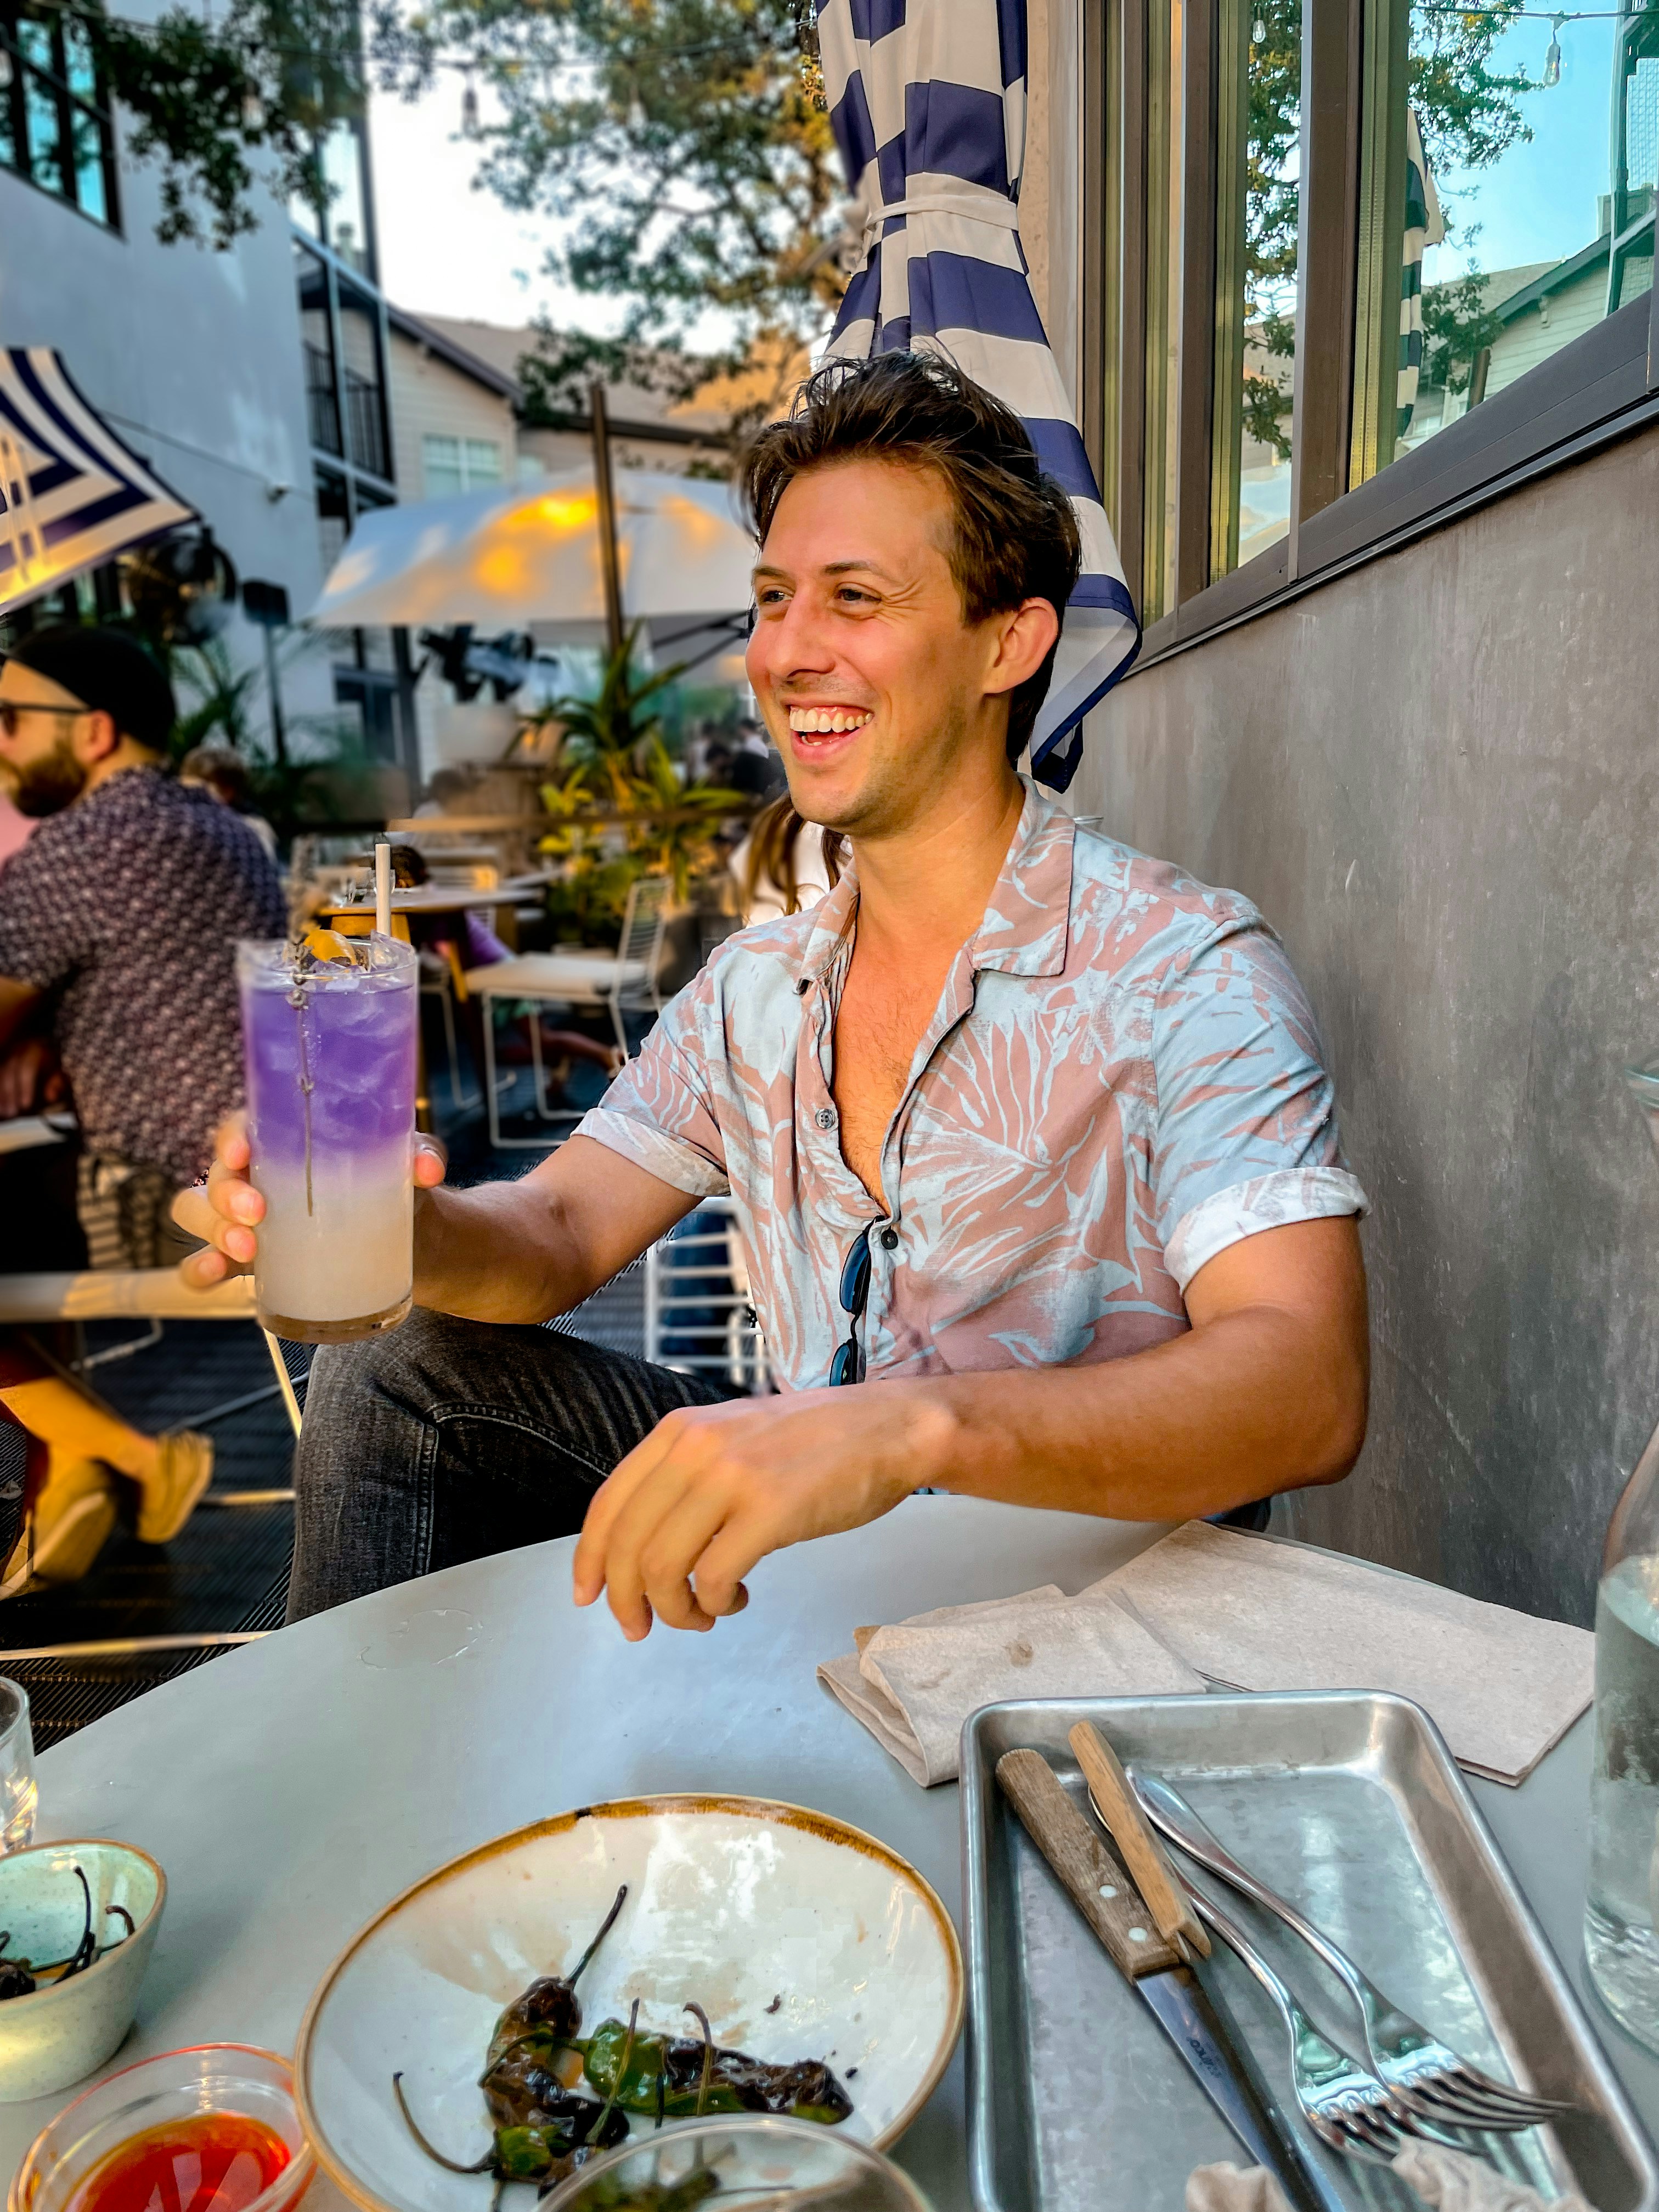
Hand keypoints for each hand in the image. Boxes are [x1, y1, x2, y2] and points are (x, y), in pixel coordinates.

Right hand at [0, 1037, 62, 1118]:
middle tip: (12, 1113)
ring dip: (1, 1095)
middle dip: (9, 1094)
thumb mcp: (62, 1072)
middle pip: (9, 1072)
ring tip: (4, 1113)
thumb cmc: (56, 1066)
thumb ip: (58, 1083)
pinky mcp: (2, 1062)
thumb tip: (50, 1097)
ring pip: (0, 1074)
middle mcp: (18, 1050)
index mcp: (35, 1050)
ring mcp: (8, 1055)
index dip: (25, 1088)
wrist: (45, 1051)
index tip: (26, 1105)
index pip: (26, 1068)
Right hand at [171, 1112, 447, 1287]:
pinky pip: (204, 1262)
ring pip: (198, 1212)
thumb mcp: (407, 1163)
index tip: (241, 1153)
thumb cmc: (394, 1186)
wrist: (406, 1242)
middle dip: (225, 1193)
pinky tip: (214, 1275)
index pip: (243, 1127)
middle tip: (256, 1214)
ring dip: (213, 1229)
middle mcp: (254, 1173)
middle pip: (217, 1174)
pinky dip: (199, 1269)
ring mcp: (243, 1218)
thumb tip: (426, 1168)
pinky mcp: (246, 1259)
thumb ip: (419, 1154)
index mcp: (283, 1139)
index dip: (231, 1136)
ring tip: (246, 1249)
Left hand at [571, 1383, 956, 1638]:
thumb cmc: (817, 1441)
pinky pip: (715, 1577)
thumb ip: (687, 1473)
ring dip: (674, 1609)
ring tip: (702, 1614)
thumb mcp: (733, 1436)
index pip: (609, 1504)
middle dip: (625, 1600)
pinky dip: (715, 1603)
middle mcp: (696, 1449)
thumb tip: (648, 1538)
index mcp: (679, 1431)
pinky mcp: (771, 1511)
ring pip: (664, 1568)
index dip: (589, 1559)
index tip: (589, 1597)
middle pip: (628, 1545)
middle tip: (640, 1628)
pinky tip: (736, 1599)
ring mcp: (733, 1478)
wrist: (889, 1428)